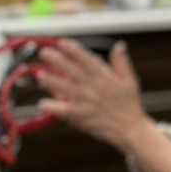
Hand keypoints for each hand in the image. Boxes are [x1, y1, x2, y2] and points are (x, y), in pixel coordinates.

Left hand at [37, 39, 148, 153]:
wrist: (131, 129)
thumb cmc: (130, 105)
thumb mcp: (130, 80)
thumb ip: (122, 62)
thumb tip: (119, 46)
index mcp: (104, 77)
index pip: (87, 60)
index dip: (74, 50)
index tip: (62, 42)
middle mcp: (94, 88)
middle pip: (73, 71)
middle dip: (58, 61)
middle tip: (44, 53)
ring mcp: (87, 102)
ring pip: (66, 89)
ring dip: (52, 81)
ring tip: (40, 74)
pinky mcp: (82, 116)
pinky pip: (65, 111)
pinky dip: (54, 108)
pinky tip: (43, 104)